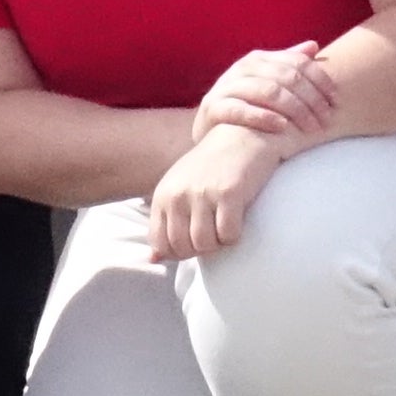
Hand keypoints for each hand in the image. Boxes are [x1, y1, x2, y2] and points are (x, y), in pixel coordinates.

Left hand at [145, 124, 283, 263]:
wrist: (242, 135)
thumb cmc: (212, 167)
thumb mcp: (182, 190)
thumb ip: (167, 222)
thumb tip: (153, 259)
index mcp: (163, 195)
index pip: (160, 243)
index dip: (179, 251)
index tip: (196, 240)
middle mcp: (178, 195)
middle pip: (182, 248)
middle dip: (201, 250)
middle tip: (215, 234)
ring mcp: (202, 194)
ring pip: (205, 244)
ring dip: (219, 243)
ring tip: (226, 225)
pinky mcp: (228, 194)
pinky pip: (228, 235)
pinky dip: (235, 236)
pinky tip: (239, 219)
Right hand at [195, 44, 339, 148]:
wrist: (209, 127)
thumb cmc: (244, 104)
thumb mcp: (265, 80)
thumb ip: (288, 63)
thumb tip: (313, 46)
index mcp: (258, 59)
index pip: (297, 63)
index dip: (320, 80)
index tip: (337, 100)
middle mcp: (242, 69)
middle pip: (286, 77)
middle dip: (311, 99)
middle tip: (327, 119)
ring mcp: (226, 87)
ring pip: (268, 91)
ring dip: (295, 110)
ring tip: (311, 127)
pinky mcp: (213, 108)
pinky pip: (241, 110)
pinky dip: (263, 117)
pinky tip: (282, 126)